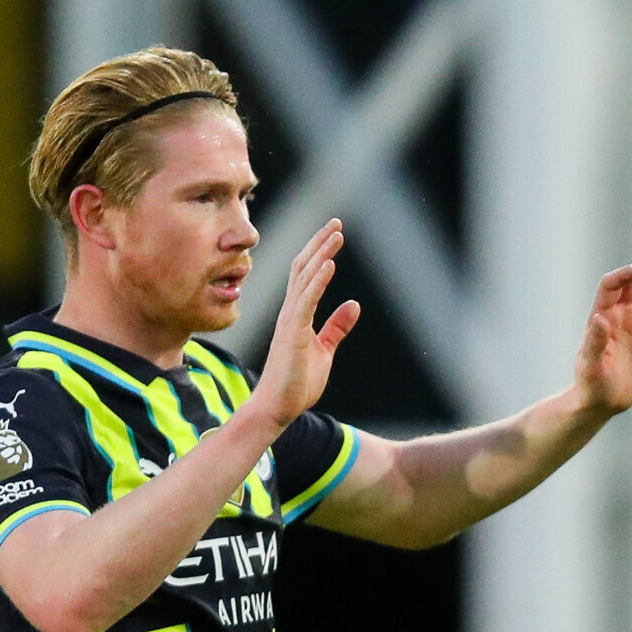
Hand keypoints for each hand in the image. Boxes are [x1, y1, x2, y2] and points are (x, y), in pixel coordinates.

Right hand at [250, 221, 359, 427]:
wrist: (277, 408)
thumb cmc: (296, 382)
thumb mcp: (324, 350)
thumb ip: (336, 327)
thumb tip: (353, 305)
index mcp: (297, 314)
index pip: (307, 275)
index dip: (320, 253)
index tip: (334, 233)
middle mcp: (291, 312)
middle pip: (304, 268)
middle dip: (320, 244)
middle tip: (336, 223)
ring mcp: (290, 321)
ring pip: (304, 279)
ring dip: (321, 254)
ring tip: (336, 234)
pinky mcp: (293, 333)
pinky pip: (305, 301)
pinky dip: (318, 281)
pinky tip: (329, 264)